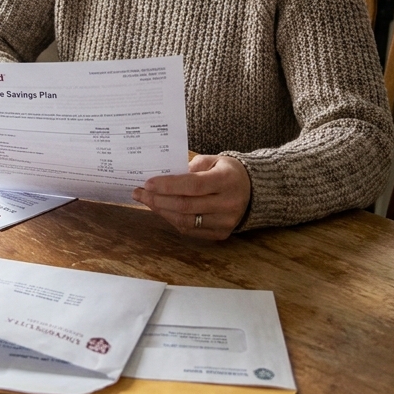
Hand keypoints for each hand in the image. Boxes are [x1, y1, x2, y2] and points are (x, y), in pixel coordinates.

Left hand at [131, 154, 251, 239]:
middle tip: (139, 193)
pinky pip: (191, 230)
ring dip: (162, 211)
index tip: (148, 183)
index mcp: (226, 181)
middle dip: (157, 200)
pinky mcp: (221, 234)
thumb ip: (190, 167)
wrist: (254, 190)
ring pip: (185, 221)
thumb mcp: (214, 159)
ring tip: (147, 201)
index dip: (168, 185)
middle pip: (185, 206)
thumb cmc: (228, 172)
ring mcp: (225, 221)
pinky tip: (162, 210)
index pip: (193, 185)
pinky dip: (173, 220)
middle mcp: (228, 203)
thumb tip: (162, 179)